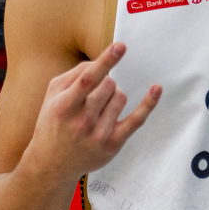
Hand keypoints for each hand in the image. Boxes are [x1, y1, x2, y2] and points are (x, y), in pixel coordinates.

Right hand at [28, 43, 160, 180]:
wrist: (52, 163)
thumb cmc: (53, 122)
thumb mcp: (53, 95)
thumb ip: (74, 74)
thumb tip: (100, 62)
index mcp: (64, 106)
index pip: (88, 80)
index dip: (106, 61)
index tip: (120, 46)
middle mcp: (82, 122)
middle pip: (109, 85)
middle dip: (105, 83)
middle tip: (94, 95)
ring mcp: (99, 135)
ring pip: (121, 97)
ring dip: (114, 95)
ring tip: (100, 107)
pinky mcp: (113, 144)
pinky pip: (136, 120)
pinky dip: (148, 103)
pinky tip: (156, 88)